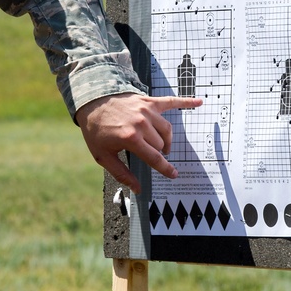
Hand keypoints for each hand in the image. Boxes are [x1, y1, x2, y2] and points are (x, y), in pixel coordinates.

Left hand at [75, 93, 202, 193]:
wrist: (91, 101)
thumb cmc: (96, 129)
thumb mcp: (103, 156)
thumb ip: (121, 173)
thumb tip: (137, 189)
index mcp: (131, 139)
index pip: (155, 158)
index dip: (166, 169)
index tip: (173, 175)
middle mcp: (141, 124)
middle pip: (161, 145)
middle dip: (157, 152)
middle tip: (149, 153)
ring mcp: (146, 111)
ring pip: (167, 130)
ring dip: (165, 139)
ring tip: (159, 144)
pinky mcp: (148, 101)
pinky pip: (170, 102)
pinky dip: (186, 101)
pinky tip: (199, 102)